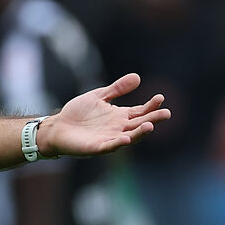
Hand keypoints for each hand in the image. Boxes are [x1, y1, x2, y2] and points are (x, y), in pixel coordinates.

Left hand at [40, 73, 168, 157]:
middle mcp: (117, 128)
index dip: (151, 106)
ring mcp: (108, 138)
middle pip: (139, 124)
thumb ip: (116, 89)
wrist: (57, 127)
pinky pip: (109, 146)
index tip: (160, 98)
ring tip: (150, 125)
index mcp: (119, 116)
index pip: (140, 112)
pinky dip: (118, 143)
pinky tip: (126, 138)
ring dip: (139, 133)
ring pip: (128, 137)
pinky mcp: (96, 147)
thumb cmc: (78, 113)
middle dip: (152, 119)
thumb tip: (137, 77)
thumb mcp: (99, 96)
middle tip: (166, 113)